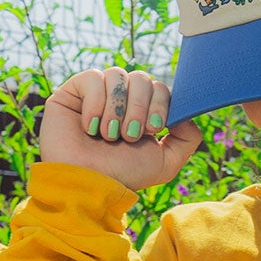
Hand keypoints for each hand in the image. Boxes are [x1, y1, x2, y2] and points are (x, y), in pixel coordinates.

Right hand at [39, 66, 203, 192]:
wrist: (88, 185)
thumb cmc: (123, 175)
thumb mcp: (166, 162)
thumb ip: (188, 137)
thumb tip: (187, 112)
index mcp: (141, 112)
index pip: (159, 87)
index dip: (160, 104)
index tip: (153, 129)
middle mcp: (120, 100)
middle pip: (141, 78)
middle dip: (139, 107)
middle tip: (130, 135)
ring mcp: (95, 95)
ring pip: (117, 75)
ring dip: (117, 108)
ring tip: (109, 135)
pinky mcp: (71, 93)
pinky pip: (91, 78)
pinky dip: (95, 103)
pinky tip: (90, 127)